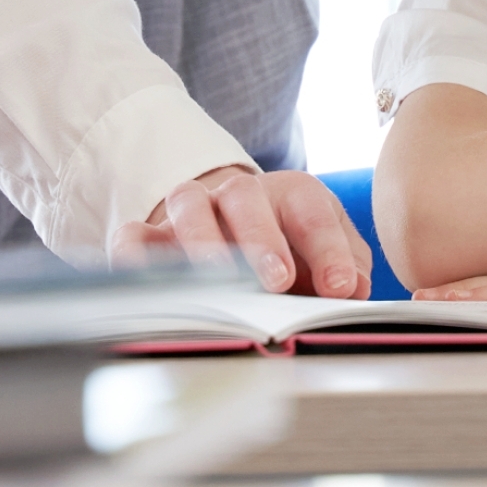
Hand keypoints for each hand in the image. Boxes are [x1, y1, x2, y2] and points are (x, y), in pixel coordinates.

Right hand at [110, 166, 370, 296]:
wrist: (234, 229)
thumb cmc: (289, 249)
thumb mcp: (327, 254)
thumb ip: (346, 269)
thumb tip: (354, 291)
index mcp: (290, 194)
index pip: (310, 210)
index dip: (327, 247)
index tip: (342, 287)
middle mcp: (237, 195)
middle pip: (244, 197)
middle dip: (260, 238)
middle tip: (277, 281)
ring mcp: (190, 212)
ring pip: (188, 206)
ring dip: (203, 243)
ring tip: (217, 285)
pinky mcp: (150, 235)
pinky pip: (133, 235)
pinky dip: (134, 257)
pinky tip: (145, 287)